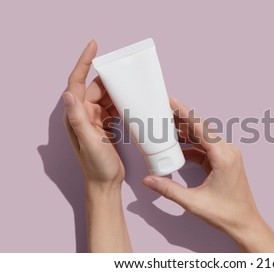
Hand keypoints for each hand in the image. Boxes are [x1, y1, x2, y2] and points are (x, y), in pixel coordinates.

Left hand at [63, 40, 123, 189]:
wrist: (106, 183)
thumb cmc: (98, 166)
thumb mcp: (90, 143)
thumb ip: (79, 120)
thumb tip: (68, 94)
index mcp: (76, 115)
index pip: (77, 82)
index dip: (84, 62)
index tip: (94, 45)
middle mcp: (82, 114)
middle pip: (95, 88)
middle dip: (109, 79)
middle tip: (126, 73)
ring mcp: (93, 120)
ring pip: (104, 96)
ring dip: (116, 91)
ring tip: (131, 86)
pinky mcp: (104, 125)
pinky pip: (111, 107)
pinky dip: (120, 102)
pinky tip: (130, 102)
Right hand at [142, 98, 273, 251]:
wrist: (245, 224)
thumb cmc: (226, 214)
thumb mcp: (193, 202)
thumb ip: (169, 190)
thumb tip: (149, 179)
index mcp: (224, 156)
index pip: (201, 128)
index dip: (185, 113)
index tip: (172, 101)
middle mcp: (228, 152)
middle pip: (202, 129)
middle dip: (182, 120)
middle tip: (163, 111)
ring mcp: (227, 156)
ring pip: (204, 138)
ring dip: (186, 133)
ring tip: (167, 126)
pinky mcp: (224, 162)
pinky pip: (206, 148)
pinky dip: (192, 146)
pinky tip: (178, 145)